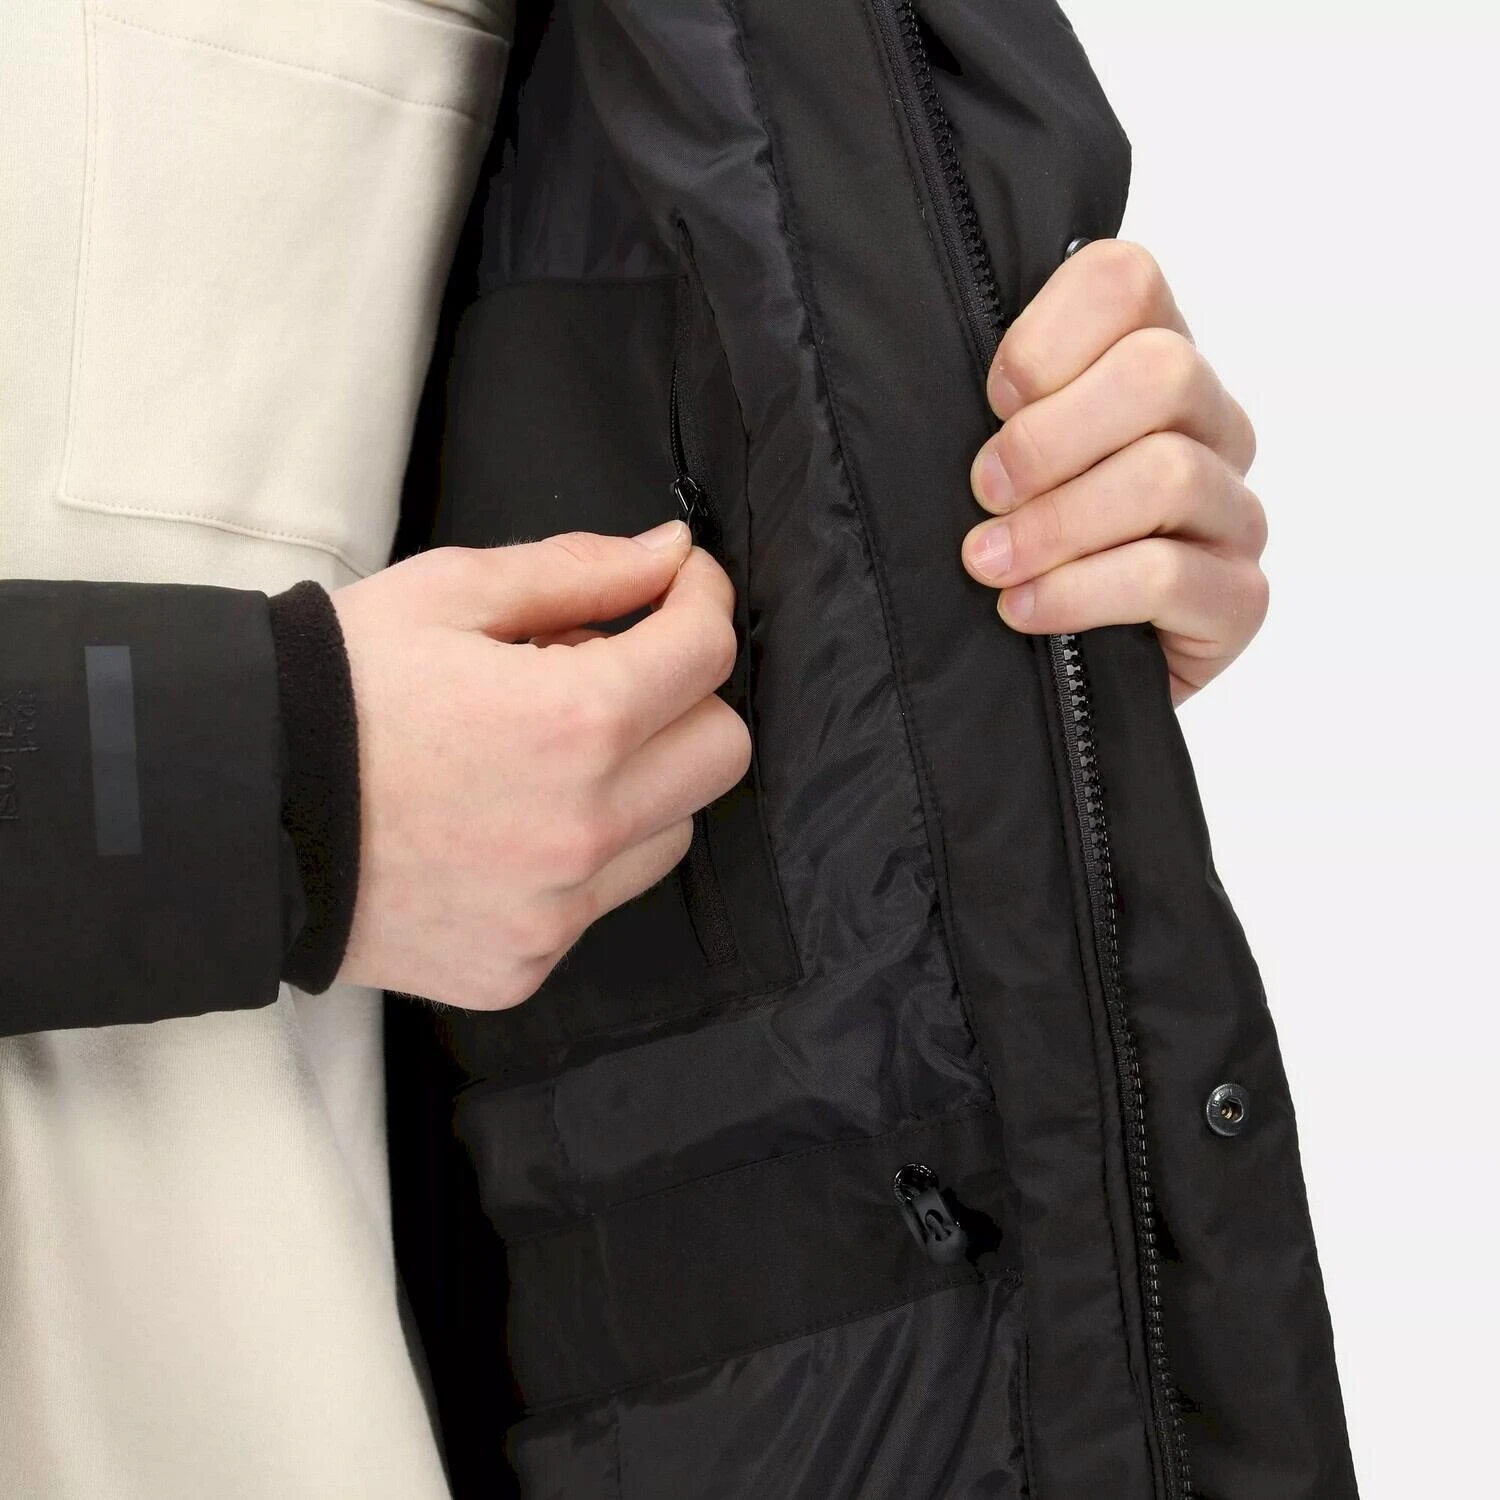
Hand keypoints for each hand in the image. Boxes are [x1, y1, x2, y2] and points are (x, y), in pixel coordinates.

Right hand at [330, 522, 748, 1009]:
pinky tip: (511, 821)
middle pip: (721, 750)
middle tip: (617, 669)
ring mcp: (556, 908)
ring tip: (552, 751)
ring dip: (643, 778)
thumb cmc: (334, 691)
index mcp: (572, 721)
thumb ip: (578, 571)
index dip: (702, 599)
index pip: (706, 651)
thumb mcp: (448, 593)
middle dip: (686, 694)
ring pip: (674, 829)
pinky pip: (603, 898)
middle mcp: (582, 827)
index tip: (678, 588)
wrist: (235, 812)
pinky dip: (584, 852)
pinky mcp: (526, 962)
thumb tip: (670, 553)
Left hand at [962, 240, 1266, 704]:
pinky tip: (1024, 609)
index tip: (990, 401)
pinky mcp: (1237, 597)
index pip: (1128, 280)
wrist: (1059, 681)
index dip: (1045, 336)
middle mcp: (1209, 422)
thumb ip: (987, 403)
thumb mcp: (986, 460)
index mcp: (1149, 358)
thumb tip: (905, 357)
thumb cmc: (1010, 544)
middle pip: (1161, 371)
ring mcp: (1233, 510)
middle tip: (983, 491)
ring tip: (988, 562)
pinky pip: (1169, 576)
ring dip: (1056, 523)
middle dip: (1048, 438)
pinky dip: (1080, 593)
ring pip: (1166, 475)